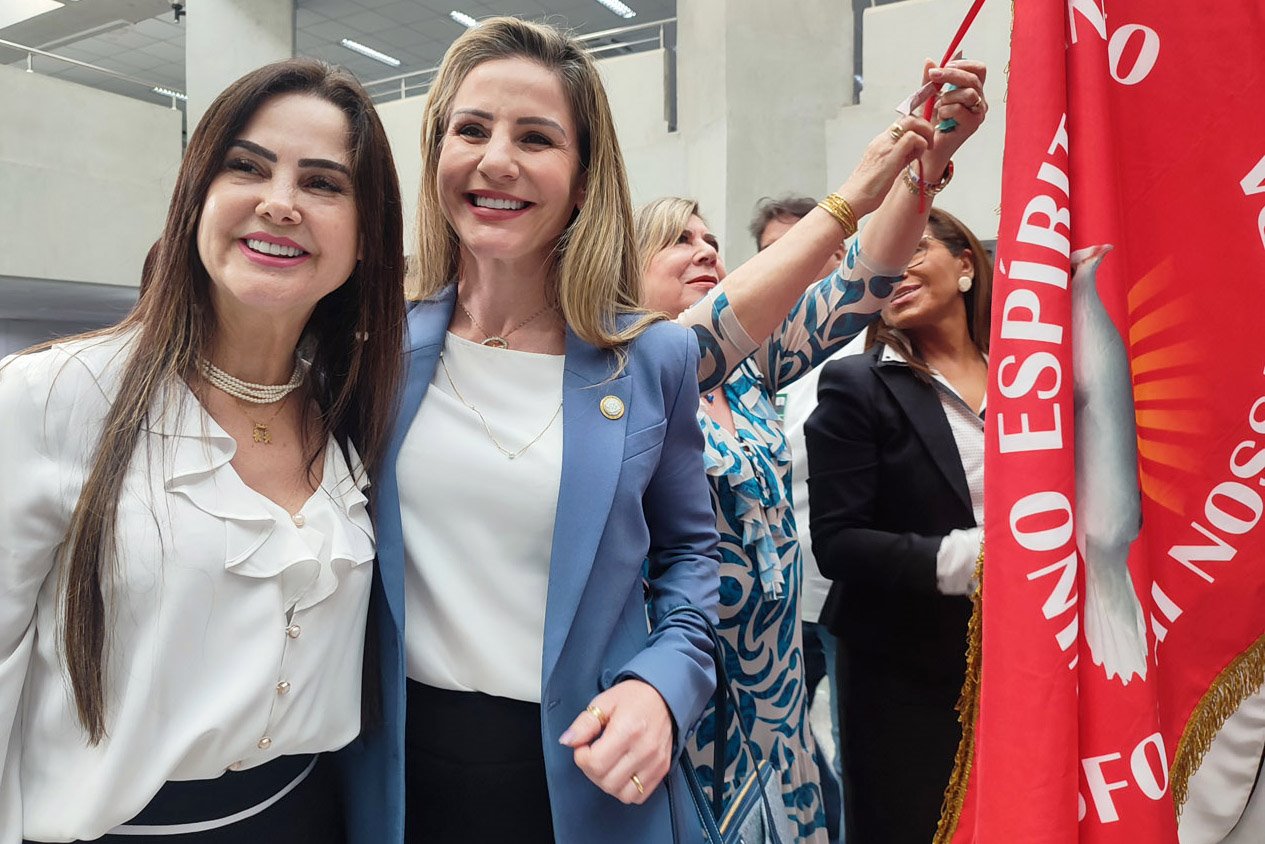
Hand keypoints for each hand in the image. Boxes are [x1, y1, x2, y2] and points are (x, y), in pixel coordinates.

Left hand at [559, 679, 673, 804]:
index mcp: (627, 730)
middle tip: (594, 754)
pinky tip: (622, 772)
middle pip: (607, 782)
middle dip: (593, 771)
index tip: (584, 746)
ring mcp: (655, 762)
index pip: (595, 763)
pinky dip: (626, 789)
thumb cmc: (634, 698)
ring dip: (609, 783)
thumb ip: (584, 723)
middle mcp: (644, 749)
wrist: (665, 697)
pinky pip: (639, 796)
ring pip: (622, 794)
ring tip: (608, 764)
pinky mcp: (662, 769)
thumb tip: (567, 741)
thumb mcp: (604, 702)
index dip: (582, 757)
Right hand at [839, 114, 935, 216]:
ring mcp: (886, 144)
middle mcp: (882, 140)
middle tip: (929, 142)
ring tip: (926, 147)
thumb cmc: (867, 189)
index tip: (924, 141)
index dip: (917, 128)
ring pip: (911, 121)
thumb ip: (900, 158)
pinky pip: (912, 137)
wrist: (853, 198)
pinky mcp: (891, 153)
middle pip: (908, 117)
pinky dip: (921, 143)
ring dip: (925, 132)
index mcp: (880, 143)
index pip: (902, 124)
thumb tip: (913, 153)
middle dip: (925, 126)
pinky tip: (919, 155)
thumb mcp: (886, 169)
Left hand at [922, 58, 988, 162]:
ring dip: (947, 97)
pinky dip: (944, 111)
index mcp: (973, 89)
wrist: (927, 145)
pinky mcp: (972, 125)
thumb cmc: (930, 121)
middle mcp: (979, 100)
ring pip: (967, 93)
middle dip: (951, 74)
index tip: (945, 65)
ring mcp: (978, 113)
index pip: (979, 69)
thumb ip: (930, 79)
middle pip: (973, 78)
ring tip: (938, 106)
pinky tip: (940, 118)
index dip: (963, 64)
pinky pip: (958, 109)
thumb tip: (929, 60)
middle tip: (934, 76)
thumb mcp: (928, 95)